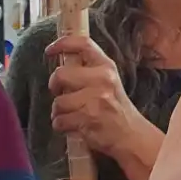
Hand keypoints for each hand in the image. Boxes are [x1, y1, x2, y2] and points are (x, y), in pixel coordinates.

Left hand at [47, 34, 154, 160]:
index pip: (83, 44)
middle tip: (61, 93)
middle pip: (60, 74)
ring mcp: (94, 100)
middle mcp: (101, 80)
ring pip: (58, 102)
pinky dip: (62, 126)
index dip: (62, 44)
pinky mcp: (87, 119)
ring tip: (72, 115)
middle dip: (54, 86)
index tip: (49, 50)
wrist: (130, 136)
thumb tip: (62, 65)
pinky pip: (59, 121)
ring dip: (59, 112)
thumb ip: (89, 71)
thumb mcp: (109, 82)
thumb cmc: (116, 108)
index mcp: (106, 67)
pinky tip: (74, 126)